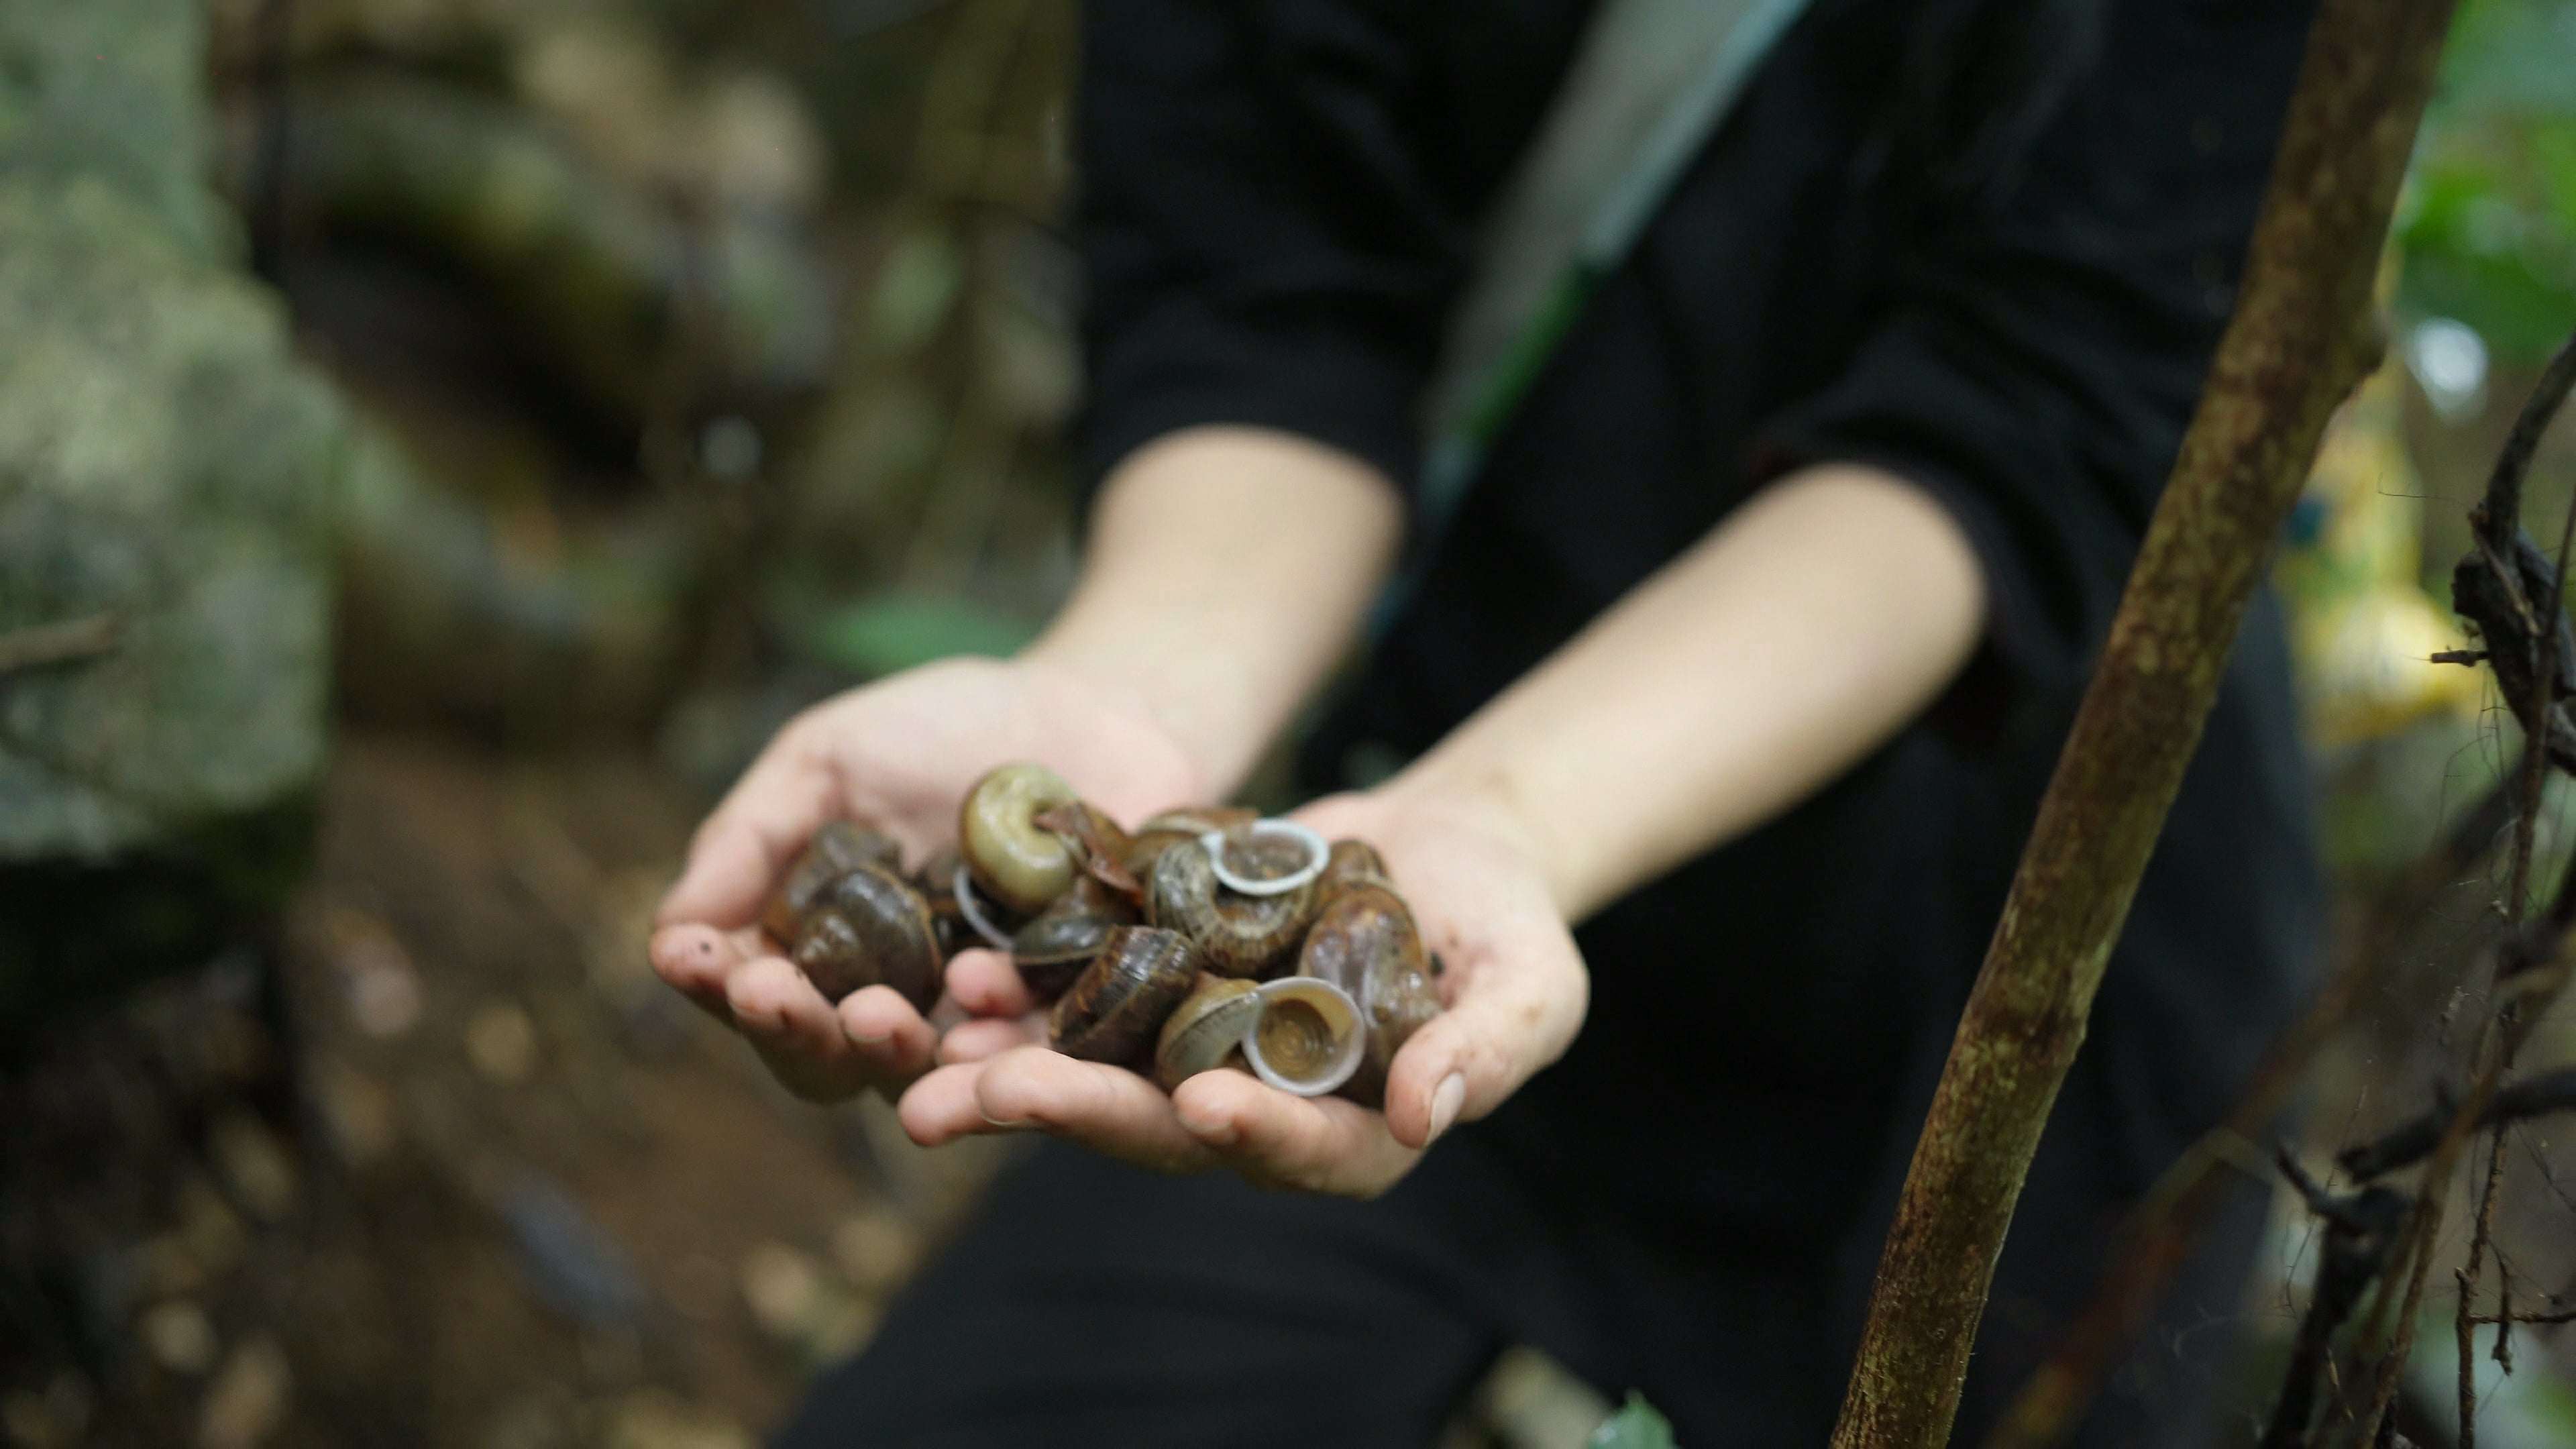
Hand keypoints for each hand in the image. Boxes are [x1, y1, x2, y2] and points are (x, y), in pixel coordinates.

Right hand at [649, 656, 1203, 1101]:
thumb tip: (669, 931)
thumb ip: (753, 837)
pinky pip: (1027, 1048)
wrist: (1098, 707)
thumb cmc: (946, 729)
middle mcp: (889, 997)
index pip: (751, 989)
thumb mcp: (830, 758)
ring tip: (872, 1015)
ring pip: (916, 1067)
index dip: (715, 983)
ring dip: (883, 1049)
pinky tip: (976, 1011)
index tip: (691, 958)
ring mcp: (976, 1013)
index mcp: (819, 947)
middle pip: (822, 1051)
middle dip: (789, 1028)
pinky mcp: (1065, 1012)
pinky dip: (997, 1041)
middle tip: (771, 994)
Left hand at [896, 778, 1591, 1195]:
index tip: (1201, 1104)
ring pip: (1098, 1072)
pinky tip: (961, 974)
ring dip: (1014, 1069)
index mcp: (1354, 1134)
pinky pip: (1082, 998)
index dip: (1250, 1134)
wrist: (1448, 841)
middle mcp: (1262, 1108)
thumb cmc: (1509, 919)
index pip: (1299, 1151)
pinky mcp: (1161, 985)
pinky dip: (1022, 994)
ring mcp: (1201, 1049)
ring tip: (934, 1053)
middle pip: (1164, 1125)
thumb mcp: (1531, 981)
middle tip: (996, 1097)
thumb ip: (1488, 1049)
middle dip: (1077, 1113)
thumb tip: (1428, 1115)